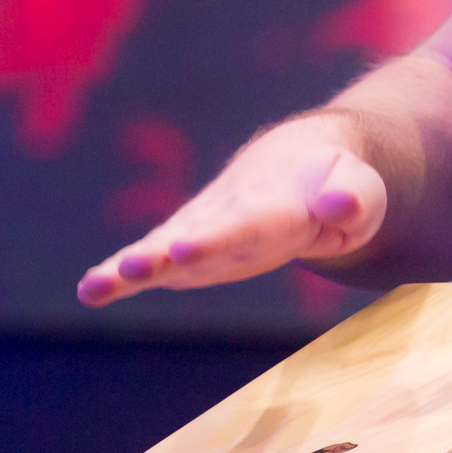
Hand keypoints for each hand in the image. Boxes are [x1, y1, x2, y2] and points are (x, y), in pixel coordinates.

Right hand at [77, 115, 386, 305]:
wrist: (296, 161)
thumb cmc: (335, 182)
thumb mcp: (362, 189)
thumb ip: (355, 197)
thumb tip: (342, 206)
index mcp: (275, 200)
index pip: (246, 223)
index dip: (217, 238)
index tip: (184, 249)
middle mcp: (228, 212)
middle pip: (195, 236)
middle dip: (166, 254)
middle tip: (135, 267)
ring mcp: (203, 228)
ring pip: (164, 248)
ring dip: (134, 266)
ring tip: (98, 285)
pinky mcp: (187, 246)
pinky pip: (152, 260)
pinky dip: (122, 274)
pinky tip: (89, 291)